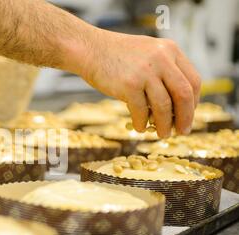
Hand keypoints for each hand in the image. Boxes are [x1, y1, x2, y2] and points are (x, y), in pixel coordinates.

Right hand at [79, 29, 200, 137]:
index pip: (193, 81)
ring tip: (162, 134)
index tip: (188, 115)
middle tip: (182, 132)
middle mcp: (161, 59)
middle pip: (184, 94)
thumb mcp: (149, 55)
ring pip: (164, 106)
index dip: (194, 103)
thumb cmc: (118, 56)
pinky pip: (141, 111)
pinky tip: (140, 127)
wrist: (90, 49)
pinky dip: (142, 123)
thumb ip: (165, 72)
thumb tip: (176, 107)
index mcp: (170, 51)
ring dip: (164, 125)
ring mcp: (145, 72)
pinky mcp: (129, 85)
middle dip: (185, 117)